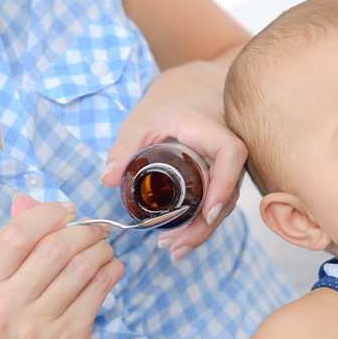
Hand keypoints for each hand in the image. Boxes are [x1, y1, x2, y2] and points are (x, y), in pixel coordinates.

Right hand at [0, 195, 124, 338]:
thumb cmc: (26, 326)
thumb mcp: (11, 288)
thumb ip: (18, 242)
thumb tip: (24, 198)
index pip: (14, 235)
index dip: (47, 215)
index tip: (69, 211)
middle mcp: (8, 305)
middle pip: (55, 247)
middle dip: (86, 231)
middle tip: (99, 230)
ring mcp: (38, 324)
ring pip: (82, 267)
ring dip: (103, 250)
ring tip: (106, 250)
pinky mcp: (69, 337)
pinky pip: (99, 289)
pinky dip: (112, 271)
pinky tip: (113, 269)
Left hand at [101, 62, 246, 260]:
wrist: (191, 88)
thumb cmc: (168, 102)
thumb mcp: (142, 120)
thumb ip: (125, 147)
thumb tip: (106, 179)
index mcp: (212, 129)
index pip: (231, 155)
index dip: (223, 185)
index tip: (206, 212)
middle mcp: (229, 147)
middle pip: (228, 191)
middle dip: (204, 224)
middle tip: (173, 246)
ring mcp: (229, 164)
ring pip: (225, 201)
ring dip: (202, 229)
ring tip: (173, 250)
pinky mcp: (223, 175)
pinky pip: (219, 200)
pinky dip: (202, 221)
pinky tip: (182, 240)